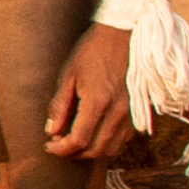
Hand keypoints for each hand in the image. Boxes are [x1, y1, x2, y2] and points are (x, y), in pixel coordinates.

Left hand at [38, 38, 148, 166]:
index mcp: (98, 101)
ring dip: (92, 152)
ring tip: (75, 142)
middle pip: (96, 150)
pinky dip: (107, 143)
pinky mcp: (138, 111)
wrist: (124, 34)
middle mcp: (117, 111)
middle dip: (74, 154)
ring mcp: (131, 113)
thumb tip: (51, 130)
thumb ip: (59, 105)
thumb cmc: (94, 50)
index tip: (49, 145)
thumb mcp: (69, 74)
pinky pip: (124, 139)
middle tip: (59, 146)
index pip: (79, 140)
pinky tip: (94, 134)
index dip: (61, 149)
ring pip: (112, 148)